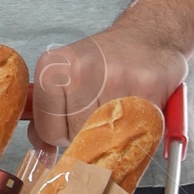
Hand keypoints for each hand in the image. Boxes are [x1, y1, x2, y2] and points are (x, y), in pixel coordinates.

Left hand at [30, 29, 187, 153]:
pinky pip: (138, 131)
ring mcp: (115, 77)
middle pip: (77, 137)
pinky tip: (140, 109)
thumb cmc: (106, 63)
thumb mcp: (66, 81)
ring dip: (118, 135)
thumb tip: (44, 158)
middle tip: (103, 115)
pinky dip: (141, 130)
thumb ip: (49, 118)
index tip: (76, 123)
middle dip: (90, 138)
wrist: (149, 35)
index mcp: (53, 67)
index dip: (65, 136)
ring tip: (122, 110)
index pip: (49, 131)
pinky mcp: (147, 86)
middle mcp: (80, 69)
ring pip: (108, 139)